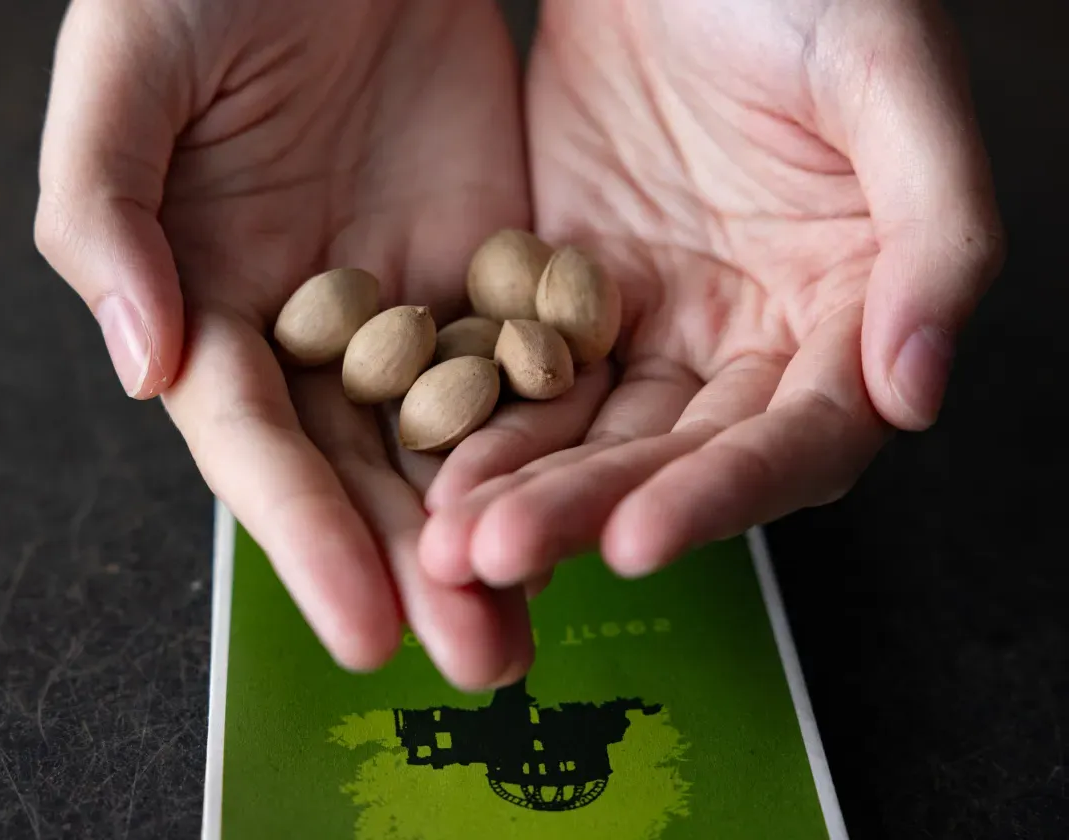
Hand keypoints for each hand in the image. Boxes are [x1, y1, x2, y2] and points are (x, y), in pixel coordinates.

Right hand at [34, 0, 569, 688]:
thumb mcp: (125, 75)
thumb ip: (105, 218)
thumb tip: (145, 368)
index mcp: (209, 300)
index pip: (257, 443)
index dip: (302, 536)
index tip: (364, 624)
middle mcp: (308, 322)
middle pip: (360, 467)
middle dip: (416, 569)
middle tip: (476, 662)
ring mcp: (403, 296)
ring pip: (448, 436)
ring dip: (492, 531)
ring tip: (537, 622)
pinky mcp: (487, 256)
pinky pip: (524, 353)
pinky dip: (554, 429)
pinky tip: (596, 496)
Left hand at [421, 0, 1003, 588]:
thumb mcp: (888, 81)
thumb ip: (937, 232)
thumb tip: (916, 388)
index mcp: (845, 307)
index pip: (796, 438)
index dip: (723, 495)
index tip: (640, 537)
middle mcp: (749, 334)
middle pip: (676, 454)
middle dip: (590, 508)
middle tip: (499, 554)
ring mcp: (654, 318)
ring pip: (592, 430)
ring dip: (522, 487)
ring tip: (450, 538)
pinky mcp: (570, 289)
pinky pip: (526, 370)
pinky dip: (485, 419)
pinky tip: (428, 463)